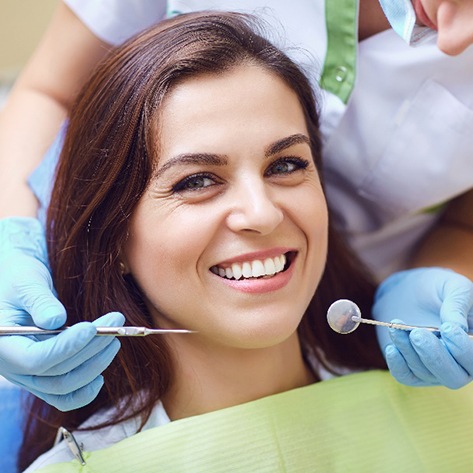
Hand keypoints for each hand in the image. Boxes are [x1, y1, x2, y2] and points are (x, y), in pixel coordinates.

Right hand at [0, 217, 122, 409]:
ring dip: (95, 365)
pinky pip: (64, 394)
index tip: (92, 327)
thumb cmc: (19, 277)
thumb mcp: (26, 282)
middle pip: (56, 374)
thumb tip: (56, 320)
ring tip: (114, 338)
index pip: (36, 359)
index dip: (67, 347)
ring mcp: (28, 375)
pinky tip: (101, 374)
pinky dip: (85, 390)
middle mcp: (13, 367)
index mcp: (2, 345)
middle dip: (91, 350)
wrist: (19, 283)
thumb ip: (39, 300)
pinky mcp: (44, 375)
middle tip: (116, 323)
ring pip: (64, 387)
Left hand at [373, 267, 472, 388]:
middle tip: (417, 334)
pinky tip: (392, 348)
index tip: (447, 328)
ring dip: (409, 351)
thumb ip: (457, 304)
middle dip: (435, 357)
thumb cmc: (437, 288)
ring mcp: (434, 368)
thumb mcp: (452, 287)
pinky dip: (398, 366)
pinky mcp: (411, 367)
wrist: (408, 289)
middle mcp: (458, 363)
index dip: (463, 350)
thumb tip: (457, 327)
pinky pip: (406, 377)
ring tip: (397, 326)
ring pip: (426, 373)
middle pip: (453, 377)